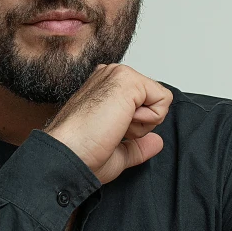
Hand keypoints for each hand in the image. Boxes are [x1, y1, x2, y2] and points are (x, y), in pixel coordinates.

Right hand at [44, 63, 171, 184]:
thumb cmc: (81, 154)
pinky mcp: (127, 79)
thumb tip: (156, 142)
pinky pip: (163, 99)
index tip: (108, 134)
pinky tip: (121, 123)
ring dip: (143, 123)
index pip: (142, 103)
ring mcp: (117, 74)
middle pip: (153, 101)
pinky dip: (149, 119)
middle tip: (111, 132)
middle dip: (141, 125)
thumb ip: (137, 145)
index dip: (134, 128)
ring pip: (158, 100)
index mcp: (103, 88)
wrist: (68, 155)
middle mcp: (109, 77)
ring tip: (113, 127)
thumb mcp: (117, 152)